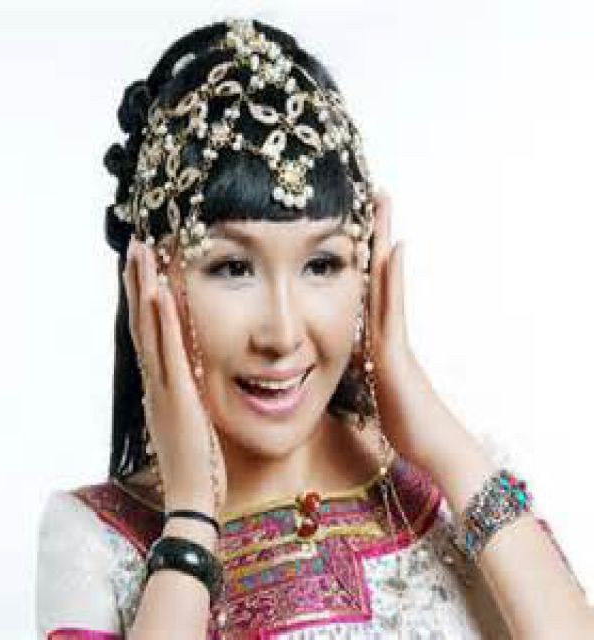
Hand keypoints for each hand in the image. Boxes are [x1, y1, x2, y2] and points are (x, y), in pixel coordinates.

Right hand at [123, 237, 226, 516]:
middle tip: (135, 246)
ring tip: (141, 254)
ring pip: (149, 331)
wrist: (191, 500)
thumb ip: (185, 399)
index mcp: (160, 387)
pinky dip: (162, 324)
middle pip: (141, 323)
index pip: (149, 335)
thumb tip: (189, 381)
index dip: (143, 300)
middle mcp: (155, 382)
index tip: (144, 269)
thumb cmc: (195, 466)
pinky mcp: (178, 398)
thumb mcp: (188, 424)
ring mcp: (164, 388)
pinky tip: (159, 294)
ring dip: (144, 290)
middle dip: (138, 283)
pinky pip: (169, 355)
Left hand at [368, 190, 471, 472]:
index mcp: (376, 336)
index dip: (364, 254)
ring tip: (383, 206)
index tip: (357, 223)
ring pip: (386, 281)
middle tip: (378, 194)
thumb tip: (352, 352)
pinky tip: (396, 251)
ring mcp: (393, 337)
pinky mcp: (396, 352)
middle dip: (377, 234)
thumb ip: (364, 363)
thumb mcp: (374, 386)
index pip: (367, 286)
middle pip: (380, 272)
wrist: (430, 443)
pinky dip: (394, 280)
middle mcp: (386, 329)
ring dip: (384, 243)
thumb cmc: (404, 419)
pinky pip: (394, 309)